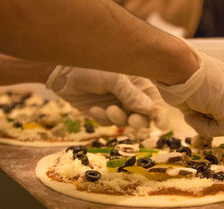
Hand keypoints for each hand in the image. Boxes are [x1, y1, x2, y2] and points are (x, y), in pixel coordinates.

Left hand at [46, 66, 166, 128]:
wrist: (63, 72)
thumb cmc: (93, 68)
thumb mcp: (114, 79)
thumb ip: (131, 95)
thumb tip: (150, 110)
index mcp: (139, 86)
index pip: (155, 103)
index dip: (160, 115)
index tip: (160, 125)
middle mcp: (130, 98)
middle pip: (143, 117)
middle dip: (138, 121)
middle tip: (133, 120)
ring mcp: (116, 107)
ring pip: (125, 123)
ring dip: (118, 119)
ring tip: (108, 109)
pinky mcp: (102, 114)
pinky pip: (107, 124)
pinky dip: (102, 118)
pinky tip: (93, 109)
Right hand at [154, 46, 223, 136]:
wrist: (178, 66)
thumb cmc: (178, 71)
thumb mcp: (194, 87)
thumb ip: (201, 101)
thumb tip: (194, 114)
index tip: (209, 113)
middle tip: (202, 118)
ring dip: (212, 126)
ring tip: (192, 117)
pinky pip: (222, 129)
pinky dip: (204, 128)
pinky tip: (190, 117)